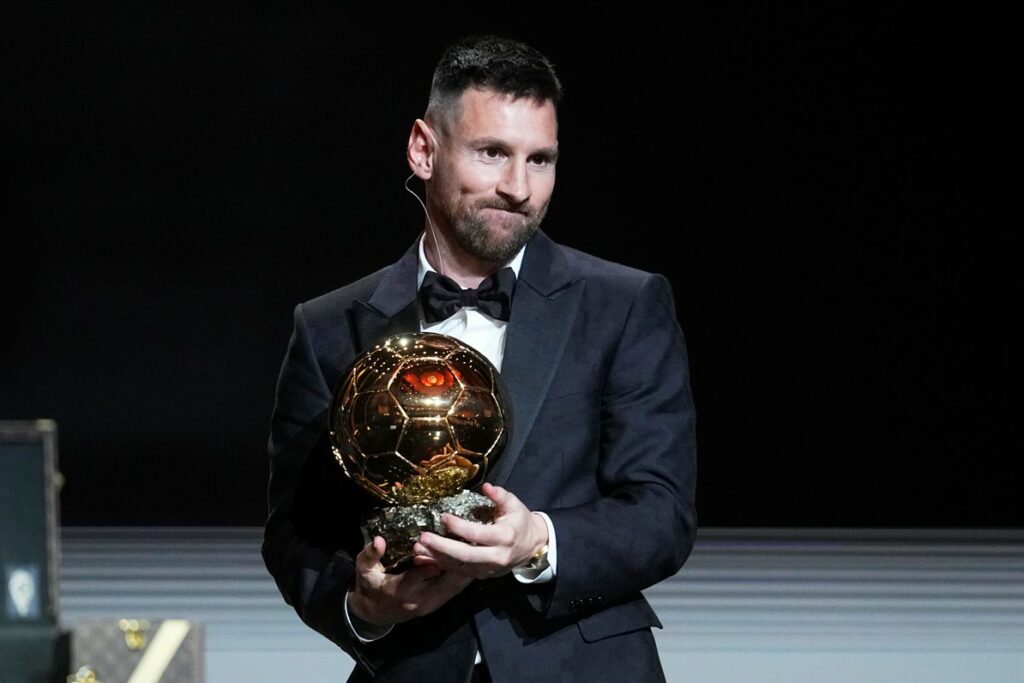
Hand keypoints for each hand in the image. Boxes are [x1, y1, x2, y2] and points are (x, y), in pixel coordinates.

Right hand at [347, 536, 472, 625]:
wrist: (373, 614)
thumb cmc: (370, 586)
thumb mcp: (364, 570)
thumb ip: (370, 555)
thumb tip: (378, 541)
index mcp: (401, 590)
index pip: (424, 572)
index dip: (436, 555)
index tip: (450, 536)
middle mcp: (420, 600)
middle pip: (446, 580)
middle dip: (460, 560)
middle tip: (475, 540)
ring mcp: (430, 605)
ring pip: (454, 587)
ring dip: (467, 569)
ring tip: (481, 548)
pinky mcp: (436, 605)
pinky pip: (454, 591)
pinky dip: (464, 577)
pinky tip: (474, 563)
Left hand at [412, 483, 548, 579]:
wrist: (532, 547)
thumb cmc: (520, 522)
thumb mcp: (514, 505)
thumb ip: (500, 496)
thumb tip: (487, 486)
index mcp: (504, 537)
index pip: (477, 534)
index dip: (459, 527)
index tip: (443, 517)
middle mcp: (496, 557)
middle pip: (465, 555)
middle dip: (442, 547)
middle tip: (423, 537)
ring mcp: (488, 569)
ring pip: (459, 566)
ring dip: (436, 558)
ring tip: (418, 547)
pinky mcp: (482, 575)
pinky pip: (458, 572)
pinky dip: (440, 565)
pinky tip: (425, 558)